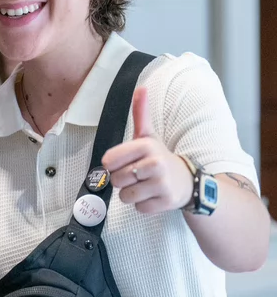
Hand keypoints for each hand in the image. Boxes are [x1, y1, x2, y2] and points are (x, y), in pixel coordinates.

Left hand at [102, 87, 192, 213]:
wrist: (187, 181)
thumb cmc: (159, 157)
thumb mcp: (148, 135)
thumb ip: (140, 113)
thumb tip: (141, 87)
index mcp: (145, 145)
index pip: (108, 161)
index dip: (112, 165)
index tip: (124, 162)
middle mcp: (154, 164)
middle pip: (115, 180)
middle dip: (122, 180)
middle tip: (137, 175)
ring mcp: (161, 184)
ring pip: (125, 196)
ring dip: (131, 194)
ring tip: (144, 185)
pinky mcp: (165, 203)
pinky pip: (139, 208)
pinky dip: (143, 205)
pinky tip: (153, 196)